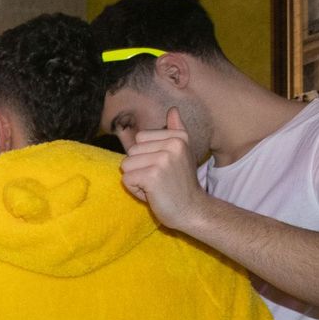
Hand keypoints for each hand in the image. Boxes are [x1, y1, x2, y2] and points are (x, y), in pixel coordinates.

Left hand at [120, 107, 209, 230]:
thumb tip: (173, 110)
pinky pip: (126, 179)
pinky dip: (135, 190)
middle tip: (158, 180)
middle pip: (131, 151)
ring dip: (136, 180)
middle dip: (139, 169)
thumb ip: (176, 131)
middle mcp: (172, 145)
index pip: (140, 138)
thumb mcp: (182, 153)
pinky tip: (151, 194)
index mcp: (177, 137)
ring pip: (126, 165)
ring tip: (154, 186)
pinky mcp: (152, 176)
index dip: (145, 156)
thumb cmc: (181, 183)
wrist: (192, 209)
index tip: (162, 168)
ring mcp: (162, 159)